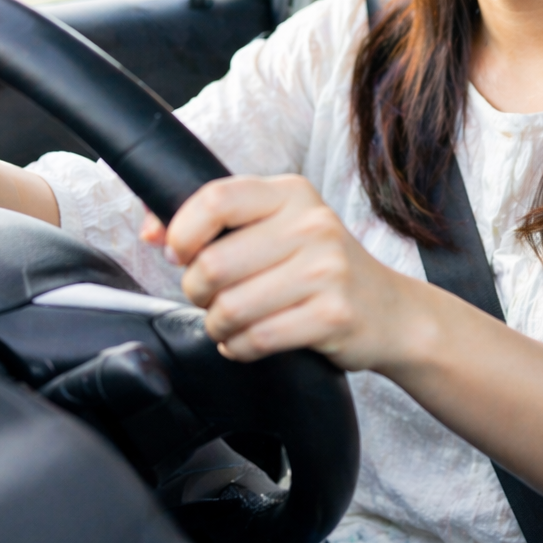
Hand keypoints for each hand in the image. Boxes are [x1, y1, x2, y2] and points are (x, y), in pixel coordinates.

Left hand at [148, 175, 428, 369]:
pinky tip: (249, 342)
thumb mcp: (280, 227)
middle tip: (211, 298)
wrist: (392, 311)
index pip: (216, 199)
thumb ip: (220, 223)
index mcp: (292, 193)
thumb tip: (150, 231)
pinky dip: (240, 348)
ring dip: (218, 325)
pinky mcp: (333, 315)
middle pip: (213, 264)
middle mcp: (312, 225)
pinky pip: (257, 339)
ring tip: (231, 323)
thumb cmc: (322, 268)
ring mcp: (327, 270)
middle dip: (197, 292)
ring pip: (231, 308)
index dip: (182, 231)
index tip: (179, 254)